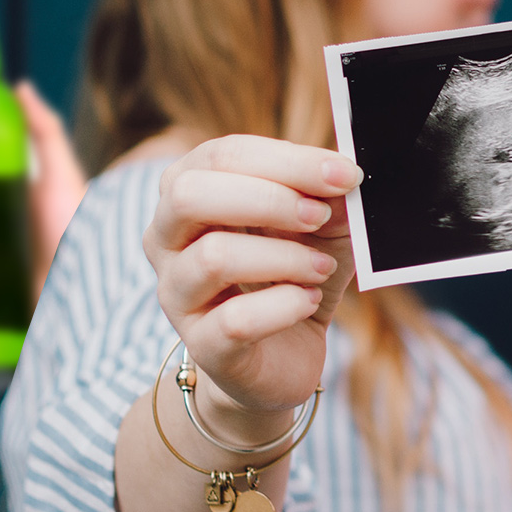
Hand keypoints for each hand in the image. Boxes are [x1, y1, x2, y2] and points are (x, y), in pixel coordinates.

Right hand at [142, 136, 361, 441]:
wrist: (283, 356)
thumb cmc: (293, 274)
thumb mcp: (320, 226)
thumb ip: (328, 195)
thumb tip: (343, 172)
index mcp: (189, 191)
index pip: (223, 155)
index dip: (288, 160)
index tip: (344, 174)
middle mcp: (166, 239)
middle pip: (190, 195)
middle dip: (269, 199)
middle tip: (319, 216)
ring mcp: (176, 294)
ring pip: (213, 257)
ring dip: (284, 257)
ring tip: (321, 268)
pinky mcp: (202, 345)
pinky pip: (235, 320)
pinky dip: (285, 306)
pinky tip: (308, 301)